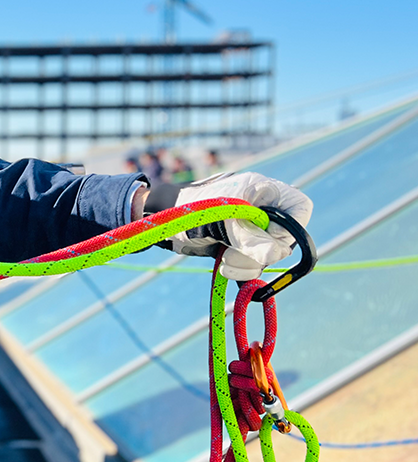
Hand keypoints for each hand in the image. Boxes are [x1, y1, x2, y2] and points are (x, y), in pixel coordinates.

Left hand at [158, 172, 313, 280]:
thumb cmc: (189, 209)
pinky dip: (242, 270)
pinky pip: (255, 264)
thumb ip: (249, 237)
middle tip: (235, 253)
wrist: (162, 221)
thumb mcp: (220, 220)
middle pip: (284, 238)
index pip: (299, 208)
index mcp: (263, 191)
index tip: (269, 239)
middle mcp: (262, 210)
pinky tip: (224, 267)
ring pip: (269, 255)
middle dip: (261, 251)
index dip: (290, 228)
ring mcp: (252, 229)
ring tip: (225, 259)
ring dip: (248, 264)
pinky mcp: (241, 246)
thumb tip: (275, 255)